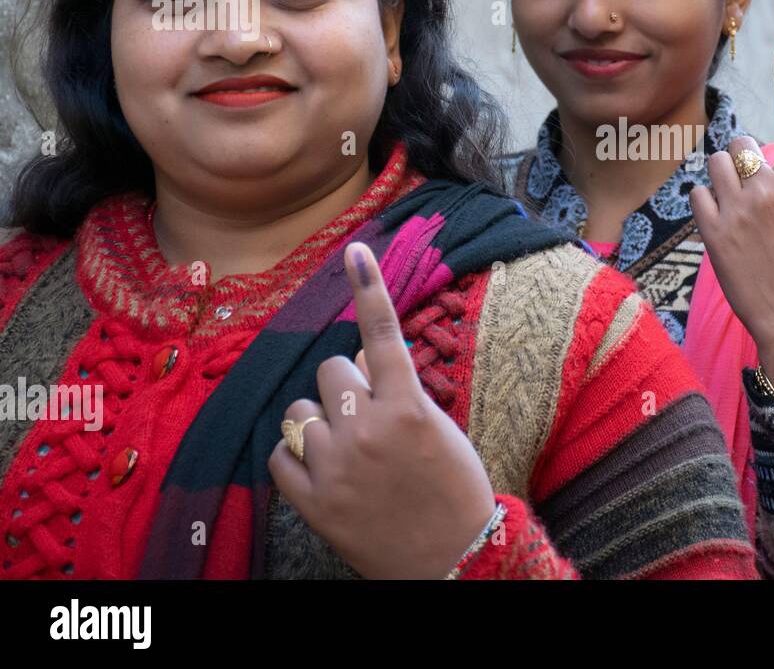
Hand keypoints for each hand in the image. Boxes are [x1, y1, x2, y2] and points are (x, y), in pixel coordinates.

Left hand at [268, 241, 496, 577]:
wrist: (453, 559)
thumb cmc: (456, 490)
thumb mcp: (440, 429)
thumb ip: (400, 392)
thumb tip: (361, 364)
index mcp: (407, 407)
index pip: (381, 334)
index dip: (369, 288)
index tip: (356, 250)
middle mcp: (367, 429)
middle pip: (330, 370)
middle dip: (344, 384)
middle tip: (366, 413)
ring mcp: (335, 466)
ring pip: (301, 411)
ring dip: (319, 421)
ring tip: (347, 450)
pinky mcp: (312, 501)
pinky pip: (281, 455)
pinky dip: (297, 458)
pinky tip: (324, 471)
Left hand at [689, 43, 773, 393]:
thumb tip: (761, 175)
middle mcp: (767, 191)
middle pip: (738, 145)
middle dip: (740, 161)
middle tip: (751, 195)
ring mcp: (737, 211)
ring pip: (714, 166)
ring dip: (721, 181)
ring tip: (738, 215)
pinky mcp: (713, 232)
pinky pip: (697, 196)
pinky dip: (706, 207)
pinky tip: (723, 231)